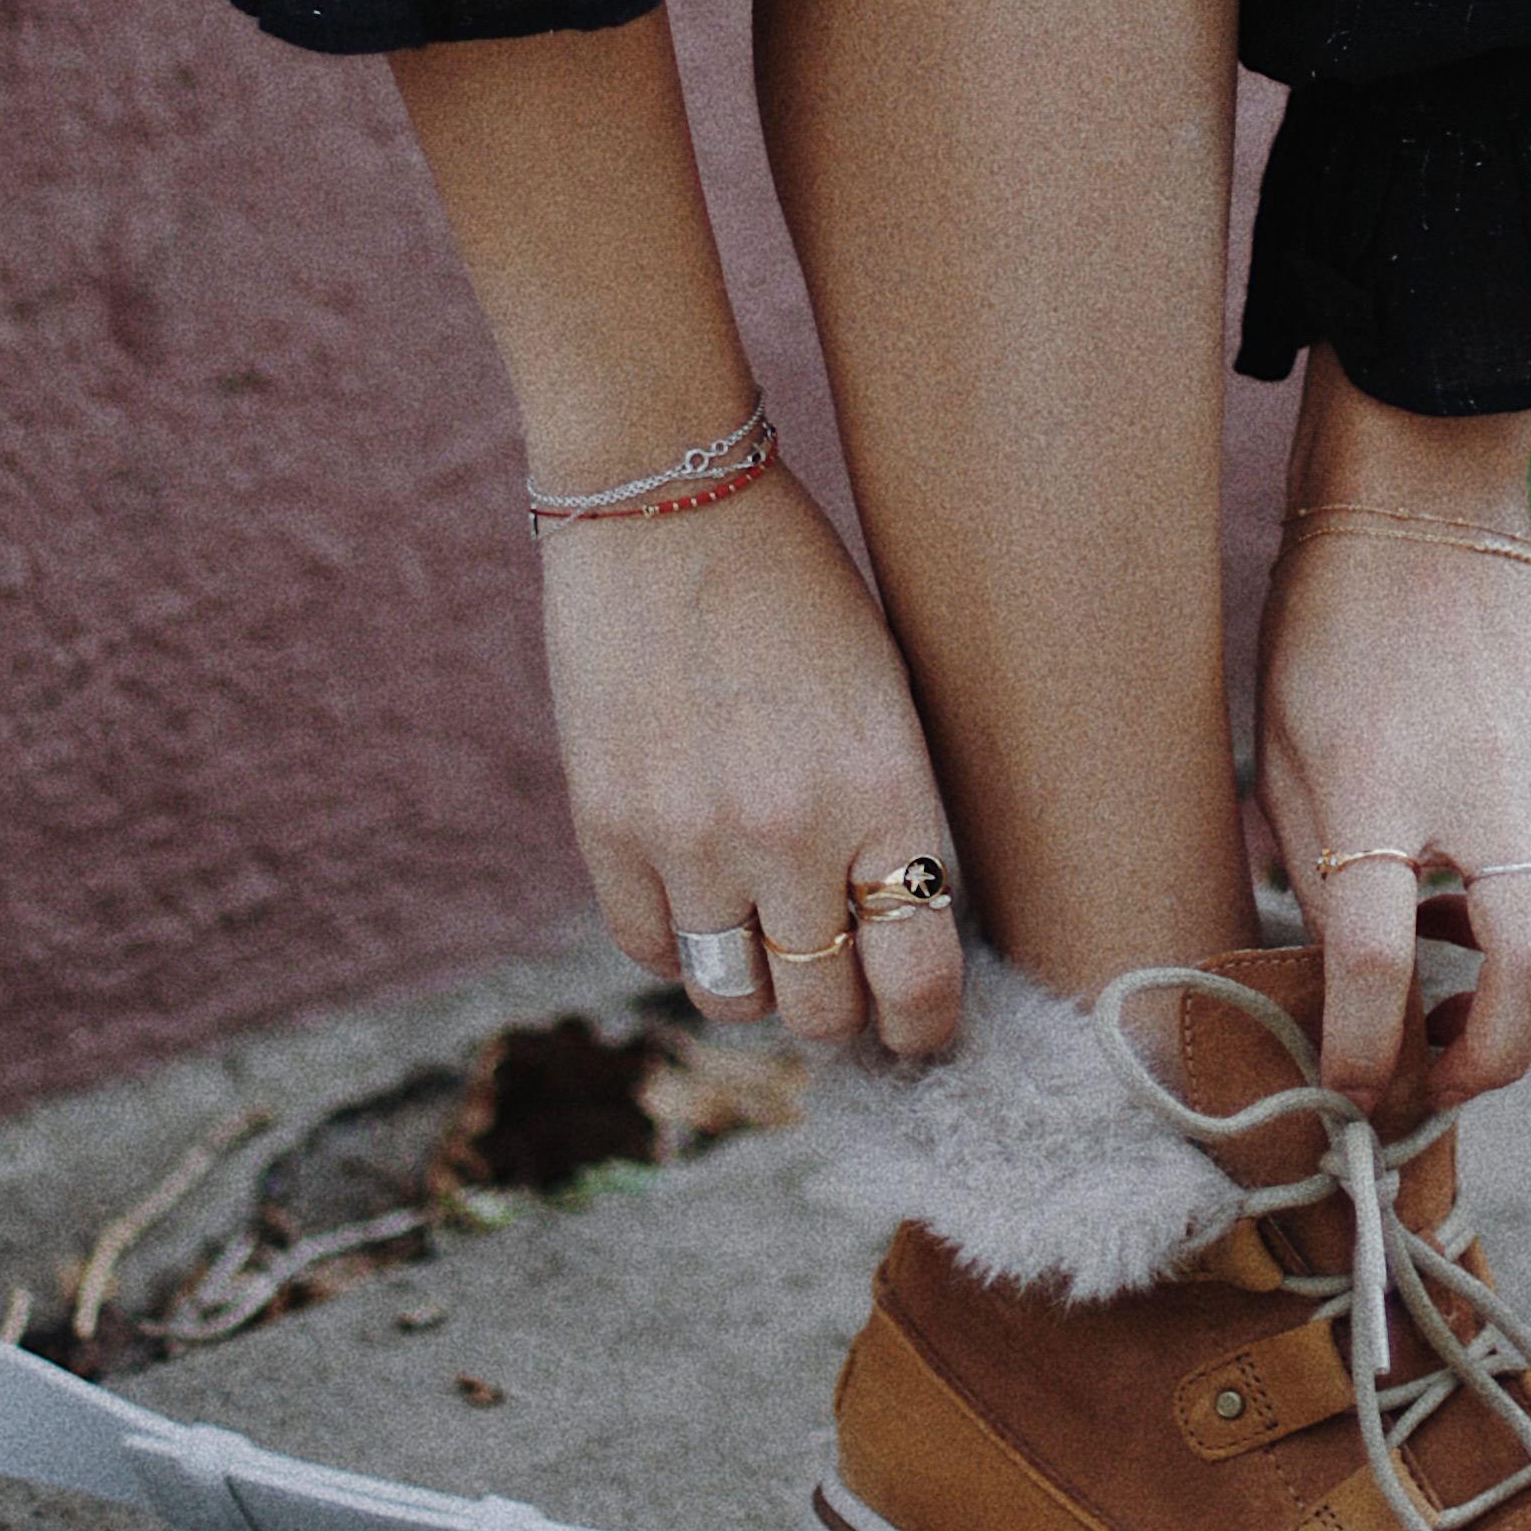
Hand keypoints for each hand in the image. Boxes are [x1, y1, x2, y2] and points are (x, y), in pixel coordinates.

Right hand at [537, 461, 967, 1061]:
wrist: (666, 498)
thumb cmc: (799, 589)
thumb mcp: (883, 695)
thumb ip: (891, 818)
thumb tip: (897, 938)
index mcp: (884, 789)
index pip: (918, 979)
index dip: (923, 1027)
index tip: (919, 1031)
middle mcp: (789, 831)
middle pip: (822, 1007)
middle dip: (842, 1010)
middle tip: (843, 985)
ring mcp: (688, 835)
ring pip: (732, 996)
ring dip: (757, 985)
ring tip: (767, 941)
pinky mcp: (606, 825)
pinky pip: (648, 948)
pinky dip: (679, 942)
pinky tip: (699, 896)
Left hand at [1256, 471, 1530, 1110]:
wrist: (1422, 501)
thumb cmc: (1329, 629)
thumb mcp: (1289, 754)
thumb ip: (1321, 877)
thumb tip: (1355, 995)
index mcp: (1374, 788)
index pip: (1371, 965)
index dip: (1359, 1053)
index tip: (1350, 1089)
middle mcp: (1481, 789)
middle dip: (1494, 1061)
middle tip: (1437, 1078)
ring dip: (1522, 1001)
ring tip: (1451, 998)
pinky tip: (1472, 899)